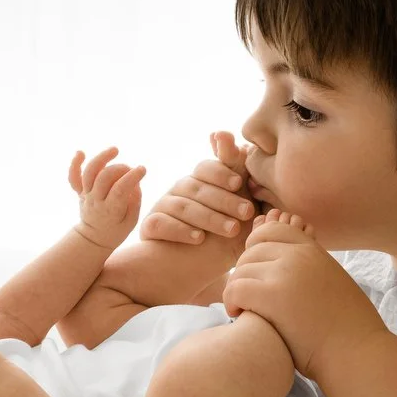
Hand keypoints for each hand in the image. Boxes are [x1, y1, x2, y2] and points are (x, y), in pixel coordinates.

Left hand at [68, 146, 145, 249]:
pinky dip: (75, 164)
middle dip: (120, 168)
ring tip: (115, 150)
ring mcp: (86, 195)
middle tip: (130, 169)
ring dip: (101, 158)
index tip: (142, 169)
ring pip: (89, 172)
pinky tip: (80, 152)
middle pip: (104, 178)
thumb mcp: (131, 221)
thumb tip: (134, 182)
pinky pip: (73, 177)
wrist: (93, 239)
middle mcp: (95, 201)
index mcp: (110, 211)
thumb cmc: (117, 230)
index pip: (120, 190)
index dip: (131, 177)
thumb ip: (134, 201)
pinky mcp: (80, 191)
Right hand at [139, 130, 257, 246]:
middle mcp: (179, 189)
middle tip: (246, 212)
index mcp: (199, 179)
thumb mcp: (236, 199)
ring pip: (183, 207)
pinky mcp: (150, 226)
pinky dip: (180, 230)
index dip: (221, 172)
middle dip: (224, 200)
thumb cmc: (223, 228)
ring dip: (209, 218)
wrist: (201, 263)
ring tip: (231, 229)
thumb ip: (234, 166)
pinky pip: (160, 224)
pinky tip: (198, 238)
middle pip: (198, 189)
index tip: (238, 182)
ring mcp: (162, 206)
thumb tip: (225, 133)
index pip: (206, 168)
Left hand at [222, 209, 388, 382]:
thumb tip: (287, 272)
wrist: (357, 353)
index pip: (272, 231)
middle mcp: (299, 255)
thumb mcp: (332, 283)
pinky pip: (235, 288)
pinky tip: (239, 316)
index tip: (256, 272)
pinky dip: (232, 302)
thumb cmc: (348, 329)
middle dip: (245, 273)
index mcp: (313, 250)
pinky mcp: (272, 295)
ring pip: (241, 270)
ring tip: (243, 310)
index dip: (256, 249)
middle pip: (252, 251)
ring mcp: (285, 272)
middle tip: (247, 297)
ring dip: (237, 290)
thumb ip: (310, 269)